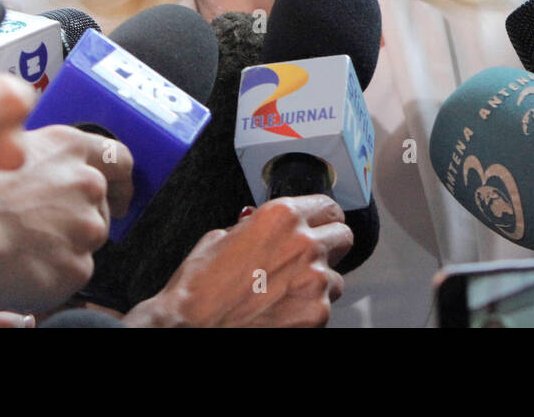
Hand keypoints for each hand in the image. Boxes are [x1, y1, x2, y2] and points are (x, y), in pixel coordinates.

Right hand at [0, 125, 133, 313]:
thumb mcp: (4, 151)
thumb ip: (39, 155)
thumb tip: (43, 161)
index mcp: (69, 148)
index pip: (118, 157)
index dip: (120, 177)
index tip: (120, 189)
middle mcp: (87, 182)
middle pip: (101, 202)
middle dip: (81, 214)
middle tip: (50, 226)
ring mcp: (87, 226)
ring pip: (89, 237)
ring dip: (68, 243)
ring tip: (27, 245)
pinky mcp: (79, 265)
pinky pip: (75, 270)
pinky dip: (57, 272)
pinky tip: (28, 267)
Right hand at [124, 196, 352, 327]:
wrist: (190, 326)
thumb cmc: (199, 287)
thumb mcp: (221, 238)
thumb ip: (253, 227)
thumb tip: (261, 227)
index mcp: (281, 216)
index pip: (328, 206)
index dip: (322, 218)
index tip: (320, 225)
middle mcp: (304, 242)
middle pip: (343, 236)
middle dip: (329, 246)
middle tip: (308, 258)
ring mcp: (314, 279)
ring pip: (336, 277)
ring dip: (317, 283)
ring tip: (286, 292)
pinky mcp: (316, 313)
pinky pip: (325, 305)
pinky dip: (309, 310)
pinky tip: (283, 311)